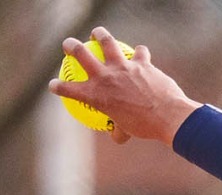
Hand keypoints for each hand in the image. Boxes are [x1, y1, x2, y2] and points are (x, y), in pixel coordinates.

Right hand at [47, 27, 200, 145]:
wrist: (168, 117)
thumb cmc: (145, 127)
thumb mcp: (127, 131)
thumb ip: (118, 130)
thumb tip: (116, 135)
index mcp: (96, 95)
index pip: (69, 90)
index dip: (58, 87)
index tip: (53, 85)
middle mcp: (105, 77)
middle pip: (81, 53)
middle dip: (70, 46)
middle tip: (68, 45)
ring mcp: (123, 67)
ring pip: (106, 41)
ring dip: (100, 34)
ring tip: (97, 33)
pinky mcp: (142, 63)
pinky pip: (139, 52)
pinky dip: (139, 52)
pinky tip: (140, 52)